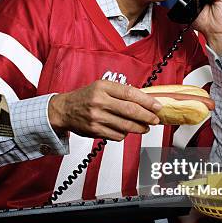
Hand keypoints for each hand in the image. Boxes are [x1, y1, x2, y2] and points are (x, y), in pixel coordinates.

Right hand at [48, 80, 162, 140]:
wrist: (64, 110)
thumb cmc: (86, 97)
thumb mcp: (101, 87)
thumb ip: (120, 92)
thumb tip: (145, 100)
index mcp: (103, 87)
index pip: (130, 93)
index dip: (147, 101)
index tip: (157, 106)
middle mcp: (99, 101)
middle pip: (130, 111)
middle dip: (147, 117)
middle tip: (155, 120)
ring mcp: (97, 117)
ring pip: (126, 126)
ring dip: (139, 128)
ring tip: (145, 127)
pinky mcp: (95, 130)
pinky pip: (117, 135)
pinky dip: (125, 134)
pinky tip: (126, 130)